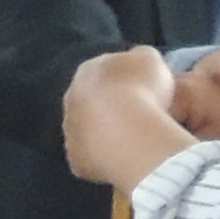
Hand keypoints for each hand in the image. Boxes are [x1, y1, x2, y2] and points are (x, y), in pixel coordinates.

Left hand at [61, 45, 192, 189]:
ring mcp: (70, 130)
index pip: (106, 75)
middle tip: (140, 120)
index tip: (146, 94)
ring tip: (136, 142)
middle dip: (113, 110)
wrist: (131, 131)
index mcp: (88, 70)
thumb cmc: (143, 89)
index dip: (127, 84)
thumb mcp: (149, 59)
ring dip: (108, 135)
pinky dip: (108, 159)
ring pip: (91, 132)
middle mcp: (71, 99)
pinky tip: (127, 160)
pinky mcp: (75, 158)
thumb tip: (136, 63)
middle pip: (94, 104)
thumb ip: (139, 59)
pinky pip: (93, 158)